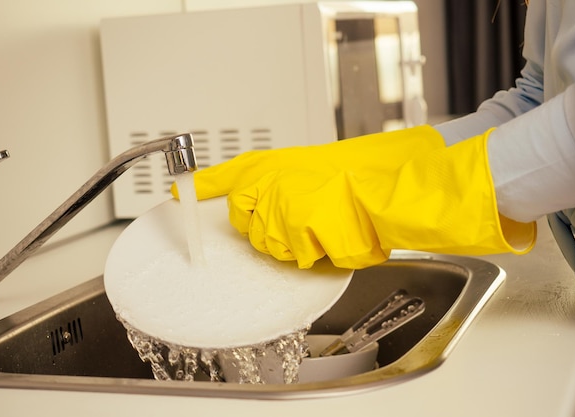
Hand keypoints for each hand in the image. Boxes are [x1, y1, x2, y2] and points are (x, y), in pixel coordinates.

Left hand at [225, 131, 535, 268]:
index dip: (197, 188)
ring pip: (273, 247)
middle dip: (273, 227)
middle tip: (309, 212)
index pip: (221, 177)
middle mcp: (267, 184)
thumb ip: (280, 185)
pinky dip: (320, 253)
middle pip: (248, 224)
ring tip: (330, 221)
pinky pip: (299, 258)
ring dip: (301, 243)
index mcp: (269, 163)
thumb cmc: (366, 172)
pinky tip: (338, 232)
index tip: (177, 194)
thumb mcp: (314, 168)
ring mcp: (279, 210)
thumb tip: (256, 204)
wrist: (396, 185)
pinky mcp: (296, 233)